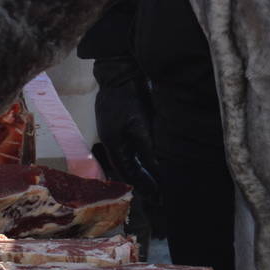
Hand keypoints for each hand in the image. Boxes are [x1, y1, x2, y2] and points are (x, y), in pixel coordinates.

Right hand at [92, 70, 160, 201]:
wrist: (119, 74)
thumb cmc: (128, 99)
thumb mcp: (140, 126)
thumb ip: (148, 150)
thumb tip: (157, 171)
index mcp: (112, 144)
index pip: (127, 172)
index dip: (141, 185)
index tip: (157, 195)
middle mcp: (111, 141)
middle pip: (126, 168)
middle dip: (142, 181)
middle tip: (158, 194)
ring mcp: (114, 133)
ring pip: (128, 159)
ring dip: (141, 170)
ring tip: (156, 181)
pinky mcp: (120, 125)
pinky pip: (130, 148)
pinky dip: (140, 158)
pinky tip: (150, 162)